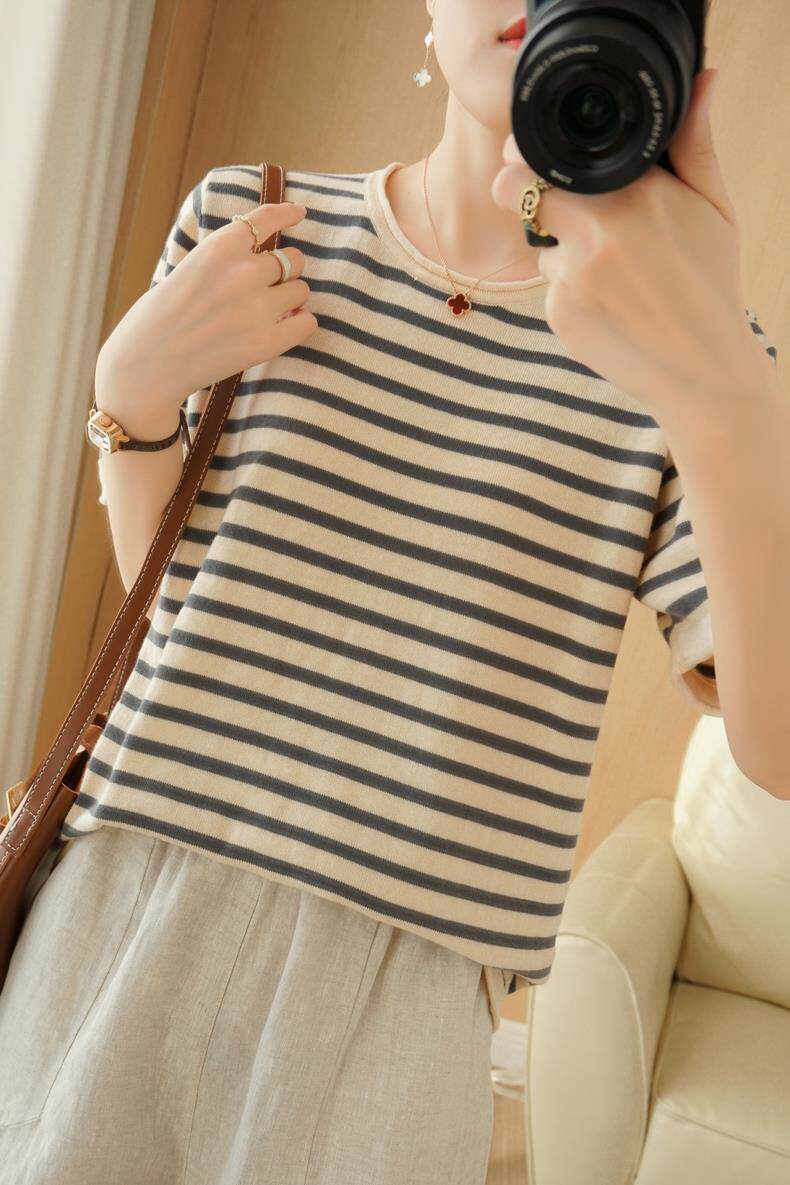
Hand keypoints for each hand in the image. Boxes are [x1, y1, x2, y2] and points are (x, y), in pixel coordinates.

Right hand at [97, 201, 316, 413]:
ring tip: (270, 311)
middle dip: (285, 271)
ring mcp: (258, 308)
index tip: (300, 213)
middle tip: (270, 286)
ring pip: (301, 290)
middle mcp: (244, 272)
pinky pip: (307, 323)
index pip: (266, 219)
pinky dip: (300, 323)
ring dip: (291, 299)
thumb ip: (225, 261)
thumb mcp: (189, 269)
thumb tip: (268, 263)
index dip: (287, 214)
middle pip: (292, 260)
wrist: (147, 364)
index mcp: (220, 247)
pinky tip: (286, 327)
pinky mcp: (266, 342)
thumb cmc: (159, 318)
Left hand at [491, 68, 753, 417]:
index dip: (533, 159)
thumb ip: (695, 145)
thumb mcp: (714, 207)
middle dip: (529, 196)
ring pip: (541, 245)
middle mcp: (595, 229)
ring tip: (616, 276)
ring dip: (563, 252)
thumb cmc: (711, 283)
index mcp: (633, 191)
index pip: (546, 157)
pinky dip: (572, 294)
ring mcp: (571, 275)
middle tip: (564, 215)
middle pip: (518, 192)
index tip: (542, 167)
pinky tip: (611, 308)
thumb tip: (703, 83)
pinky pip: (550, 289)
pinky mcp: (558, 314)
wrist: (702, 369)